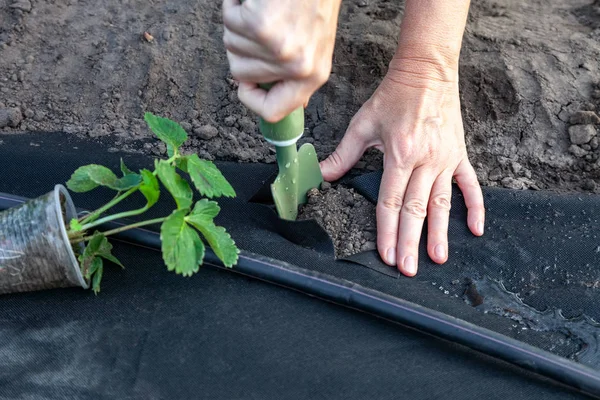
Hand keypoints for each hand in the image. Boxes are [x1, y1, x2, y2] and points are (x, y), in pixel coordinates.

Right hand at [222, 0, 341, 121]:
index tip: (245, 84)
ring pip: (231, 45)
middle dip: (241, 47)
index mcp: (313, 75)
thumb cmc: (313, 1)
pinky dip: (234, 4)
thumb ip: (295, 73)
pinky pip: (229, 20)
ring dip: (239, 22)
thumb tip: (273, 101)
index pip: (273, 111)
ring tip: (264, 8)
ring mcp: (278, 48)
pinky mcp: (260, 26)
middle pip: (240, 74)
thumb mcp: (315, 44)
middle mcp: (297, 67)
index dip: (251, 100)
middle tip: (263, 24)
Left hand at [320, 63, 484, 276]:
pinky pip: (470, 185)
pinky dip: (475, 207)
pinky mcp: (460, 155)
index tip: (386, 254)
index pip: (391, 201)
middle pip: (416, 209)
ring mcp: (446, 159)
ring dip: (440, 232)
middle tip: (407, 269)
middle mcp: (426, 160)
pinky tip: (476, 230)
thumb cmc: (393, 96)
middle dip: (410, 242)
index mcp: (401, 154)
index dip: (387, 230)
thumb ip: (343, 154)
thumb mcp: (363, 123)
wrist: (427, 71)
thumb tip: (322, 175)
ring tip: (438, 258)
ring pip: (443, 203)